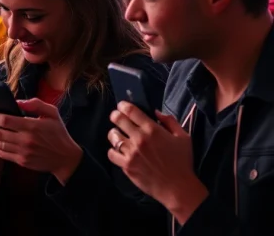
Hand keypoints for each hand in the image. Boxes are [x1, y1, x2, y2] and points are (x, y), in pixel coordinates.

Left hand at [0, 99, 83, 182]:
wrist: (66, 159)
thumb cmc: (58, 133)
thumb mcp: (52, 113)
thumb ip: (36, 104)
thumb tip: (17, 101)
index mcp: (32, 126)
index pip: (6, 120)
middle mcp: (26, 140)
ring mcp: (23, 152)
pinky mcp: (22, 161)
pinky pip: (2, 155)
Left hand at [108, 102, 207, 223]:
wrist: (178, 187)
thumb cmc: (182, 162)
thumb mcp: (183, 137)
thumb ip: (170, 121)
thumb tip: (156, 112)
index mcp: (152, 130)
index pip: (131, 110)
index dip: (123, 105)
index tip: (122, 106)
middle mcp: (139, 139)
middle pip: (117, 119)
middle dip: (115, 115)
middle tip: (116, 117)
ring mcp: (131, 152)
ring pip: (112, 136)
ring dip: (114, 133)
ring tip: (119, 135)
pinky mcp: (126, 165)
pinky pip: (111, 153)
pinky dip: (113, 151)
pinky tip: (119, 151)